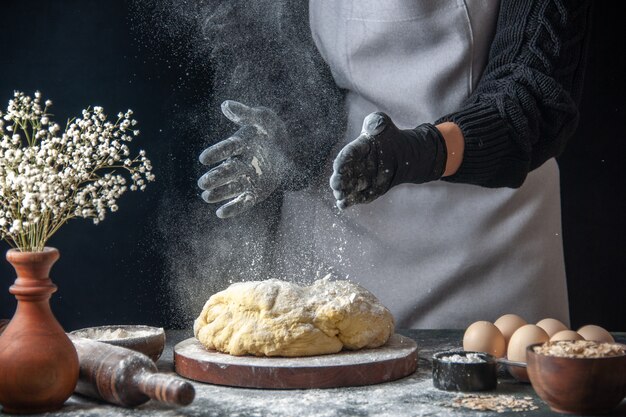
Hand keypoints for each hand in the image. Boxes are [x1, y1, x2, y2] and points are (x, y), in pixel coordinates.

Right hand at [198, 100, 288, 217]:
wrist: (287, 149)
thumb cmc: (270, 130)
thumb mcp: (263, 118)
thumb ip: (245, 113)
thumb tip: (226, 105)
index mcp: (240, 143)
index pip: (228, 148)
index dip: (217, 152)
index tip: (204, 159)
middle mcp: (239, 162)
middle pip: (227, 170)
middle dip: (215, 177)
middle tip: (203, 183)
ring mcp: (246, 178)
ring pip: (231, 187)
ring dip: (219, 193)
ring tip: (207, 197)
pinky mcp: (254, 192)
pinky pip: (243, 201)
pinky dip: (233, 208)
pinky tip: (220, 213)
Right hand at [330, 112, 446, 209]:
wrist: (401, 155)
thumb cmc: (388, 137)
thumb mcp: (383, 124)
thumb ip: (376, 122)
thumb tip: (373, 124)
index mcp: (356, 149)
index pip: (347, 155)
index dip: (342, 160)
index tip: (338, 166)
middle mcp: (353, 165)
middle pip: (342, 174)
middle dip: (338, 179)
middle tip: (336, 184)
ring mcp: (358, 179)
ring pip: (346, 187)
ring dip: (342, 192)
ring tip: (339, 195)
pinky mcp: (364, 190)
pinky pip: (355, 197)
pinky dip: (349, 201)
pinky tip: (343, 205)